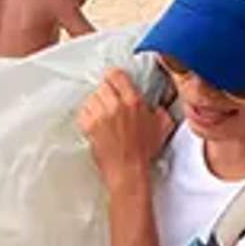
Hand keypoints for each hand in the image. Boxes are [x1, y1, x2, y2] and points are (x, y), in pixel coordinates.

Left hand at [76, 69, 170, 185]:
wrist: (128, 170)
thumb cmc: (144, 152)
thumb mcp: (162, 127)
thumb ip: (161, 111)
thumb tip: (159, 104)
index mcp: (134, 101)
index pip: (116, 75)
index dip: (114, 78)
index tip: (114, 83)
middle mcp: (116, 105)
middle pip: (102, 86)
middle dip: (105, 93)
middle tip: (108, 102)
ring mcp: (101, 115)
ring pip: (90, 98)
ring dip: (94, 104)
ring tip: (100, 113)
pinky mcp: (89, 126)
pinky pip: (82, 112)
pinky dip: (85, 116)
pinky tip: (93, 122)